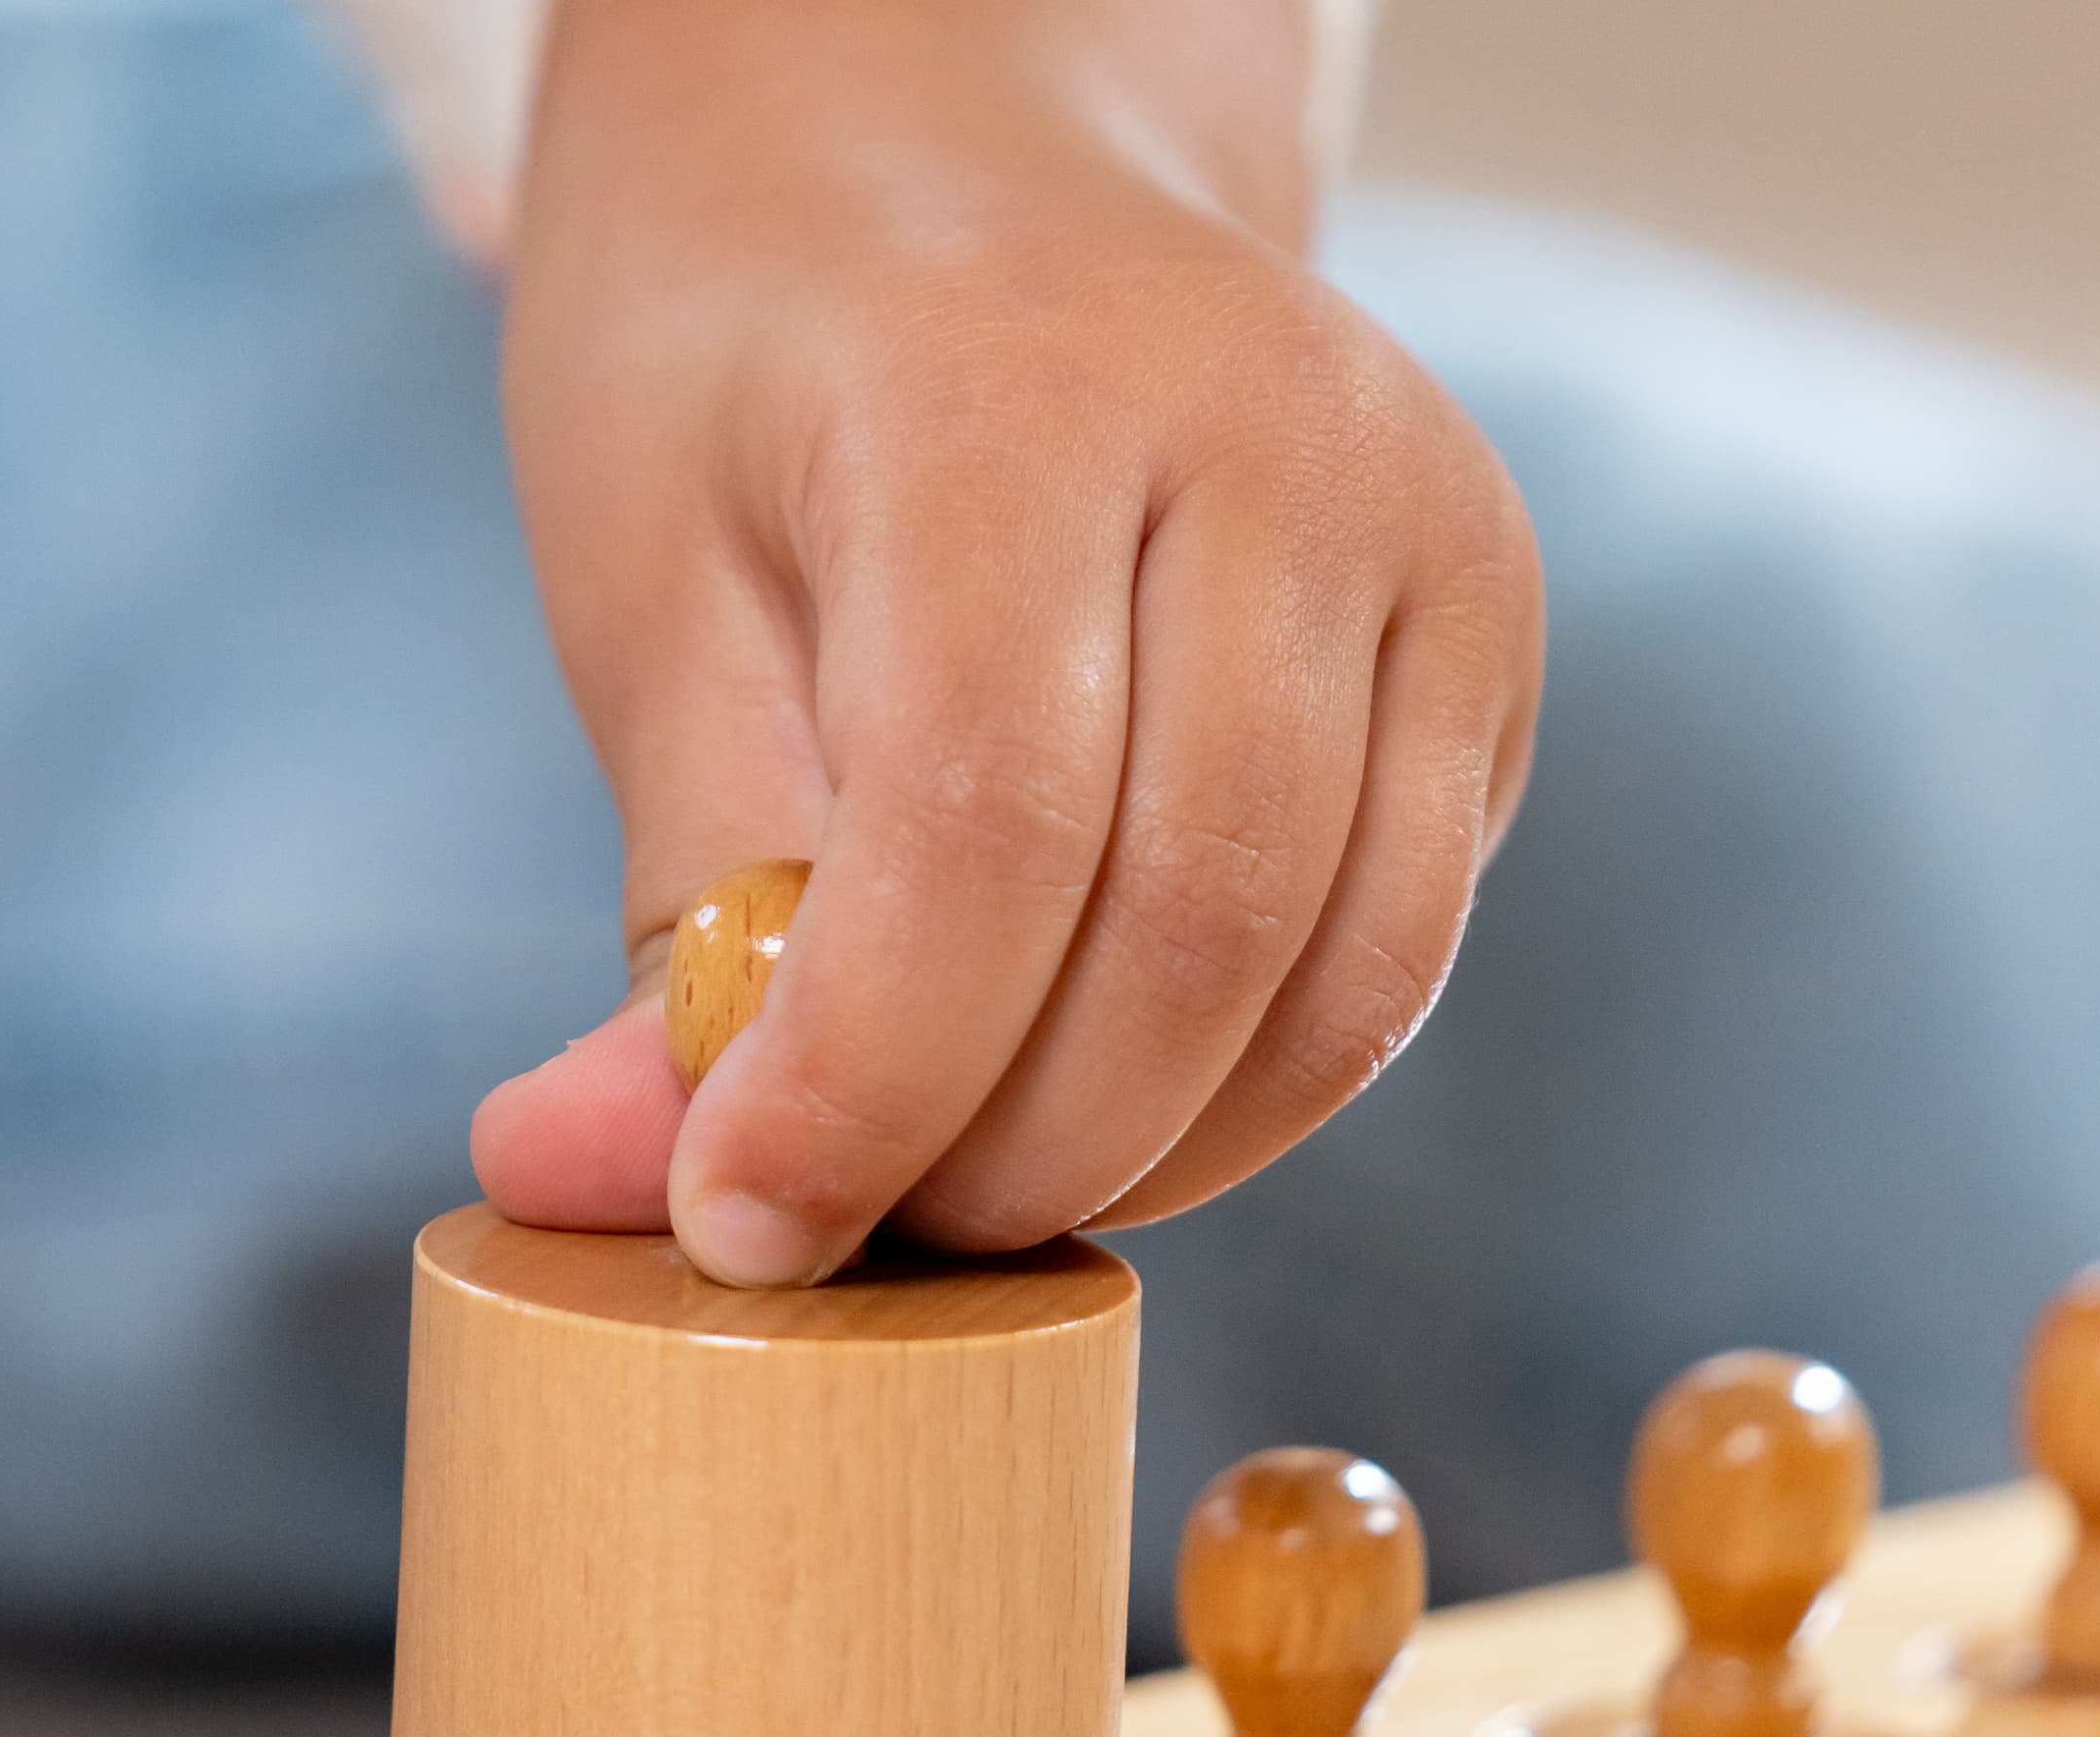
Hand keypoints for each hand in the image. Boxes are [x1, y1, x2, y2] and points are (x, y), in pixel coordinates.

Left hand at [471, 0, 1542, 1283]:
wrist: (954, 147)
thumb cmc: (758, 359)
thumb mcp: (652, 593)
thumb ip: (683, 906)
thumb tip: (608, 1190)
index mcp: (1019, 395)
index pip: (986, 827)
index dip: (863, 1084)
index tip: (739, 1224)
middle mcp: (1283, 441)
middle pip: (1192, 925)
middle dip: (1003, 1151)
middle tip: (850, 1226)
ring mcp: (1430, 529)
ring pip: (1335, 977)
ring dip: (1141, 1151)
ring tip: (963, 1171)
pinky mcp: (1492, 630)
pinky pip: (1400, 945)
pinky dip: (1248, 1082)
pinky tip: (1096, 1083)